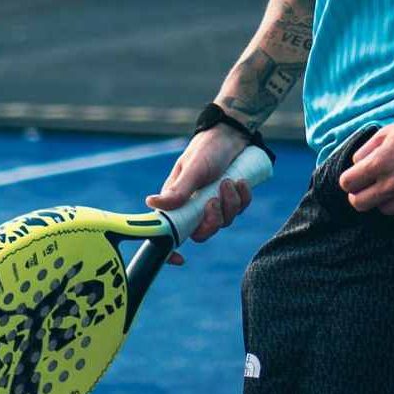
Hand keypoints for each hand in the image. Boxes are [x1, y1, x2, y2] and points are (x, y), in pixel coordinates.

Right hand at [145, 127, 253, 264]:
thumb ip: (177, 189)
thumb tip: (151, 204)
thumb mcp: (193, 169)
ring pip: (224, 221)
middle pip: (202, 233)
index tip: (180, 260)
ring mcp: (214, 203)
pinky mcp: (231, 199)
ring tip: (231, 180)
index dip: (170, 251)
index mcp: (177, 202)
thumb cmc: (206, 148)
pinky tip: (241, 182)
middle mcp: (194, 206)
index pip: (168, 232)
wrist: (231, 134)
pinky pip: (239, 209)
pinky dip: (243, 198)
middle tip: (215, 199)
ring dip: (231, 203)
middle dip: (213, 220)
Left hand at [337, 98, 393, 222]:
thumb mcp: (389, 131)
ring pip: (383, 210)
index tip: (353, 178)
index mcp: (380, 163)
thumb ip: (368, 149)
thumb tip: (356, 164)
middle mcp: (393, 184)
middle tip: (365, 188)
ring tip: (393, 185)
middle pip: (359, 204)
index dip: (348, 179)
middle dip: (358, 195)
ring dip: (383, 200)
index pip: (347, 183)